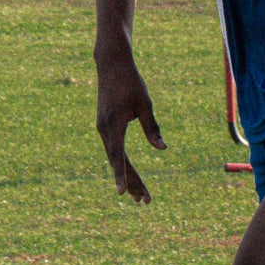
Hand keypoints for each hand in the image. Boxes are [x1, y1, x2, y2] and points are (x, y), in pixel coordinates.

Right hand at [96, 50, 165, 201]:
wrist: (111, 63)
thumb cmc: (131, 82)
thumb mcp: (145, 104)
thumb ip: (152, 128)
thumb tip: (162, 149)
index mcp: (114, 125)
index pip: (118, 156)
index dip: (121, 176)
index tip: (123, 193)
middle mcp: (104, 129)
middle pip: (118, 162)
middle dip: (132, 182)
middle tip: (144, 201)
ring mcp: (103, 127)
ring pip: (115, 157)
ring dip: (127, 175)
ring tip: (140, 195)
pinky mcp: (105, 125)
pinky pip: (113, 149)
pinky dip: (122, 162)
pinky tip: (129, 173)